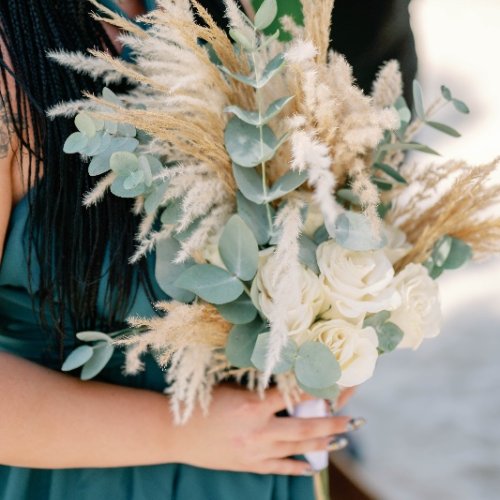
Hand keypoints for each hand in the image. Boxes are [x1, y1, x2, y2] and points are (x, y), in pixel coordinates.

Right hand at [171, 384, 358, 475]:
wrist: (175, 433)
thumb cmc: (202, 404)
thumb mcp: (232, 389)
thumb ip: (260, 389)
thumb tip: (288, 384)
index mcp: (253, 405)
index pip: (294, 395)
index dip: (317, 391)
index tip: (336, 386)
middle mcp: (258, 430)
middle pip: (304, 427)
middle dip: (332, 423)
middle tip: (354, 420)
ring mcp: (255, 451)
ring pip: (297, 449)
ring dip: (322, 444)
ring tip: (342, 439)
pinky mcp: (249, 464)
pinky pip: (279, 468)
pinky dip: (296, 466)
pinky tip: (311, 465)